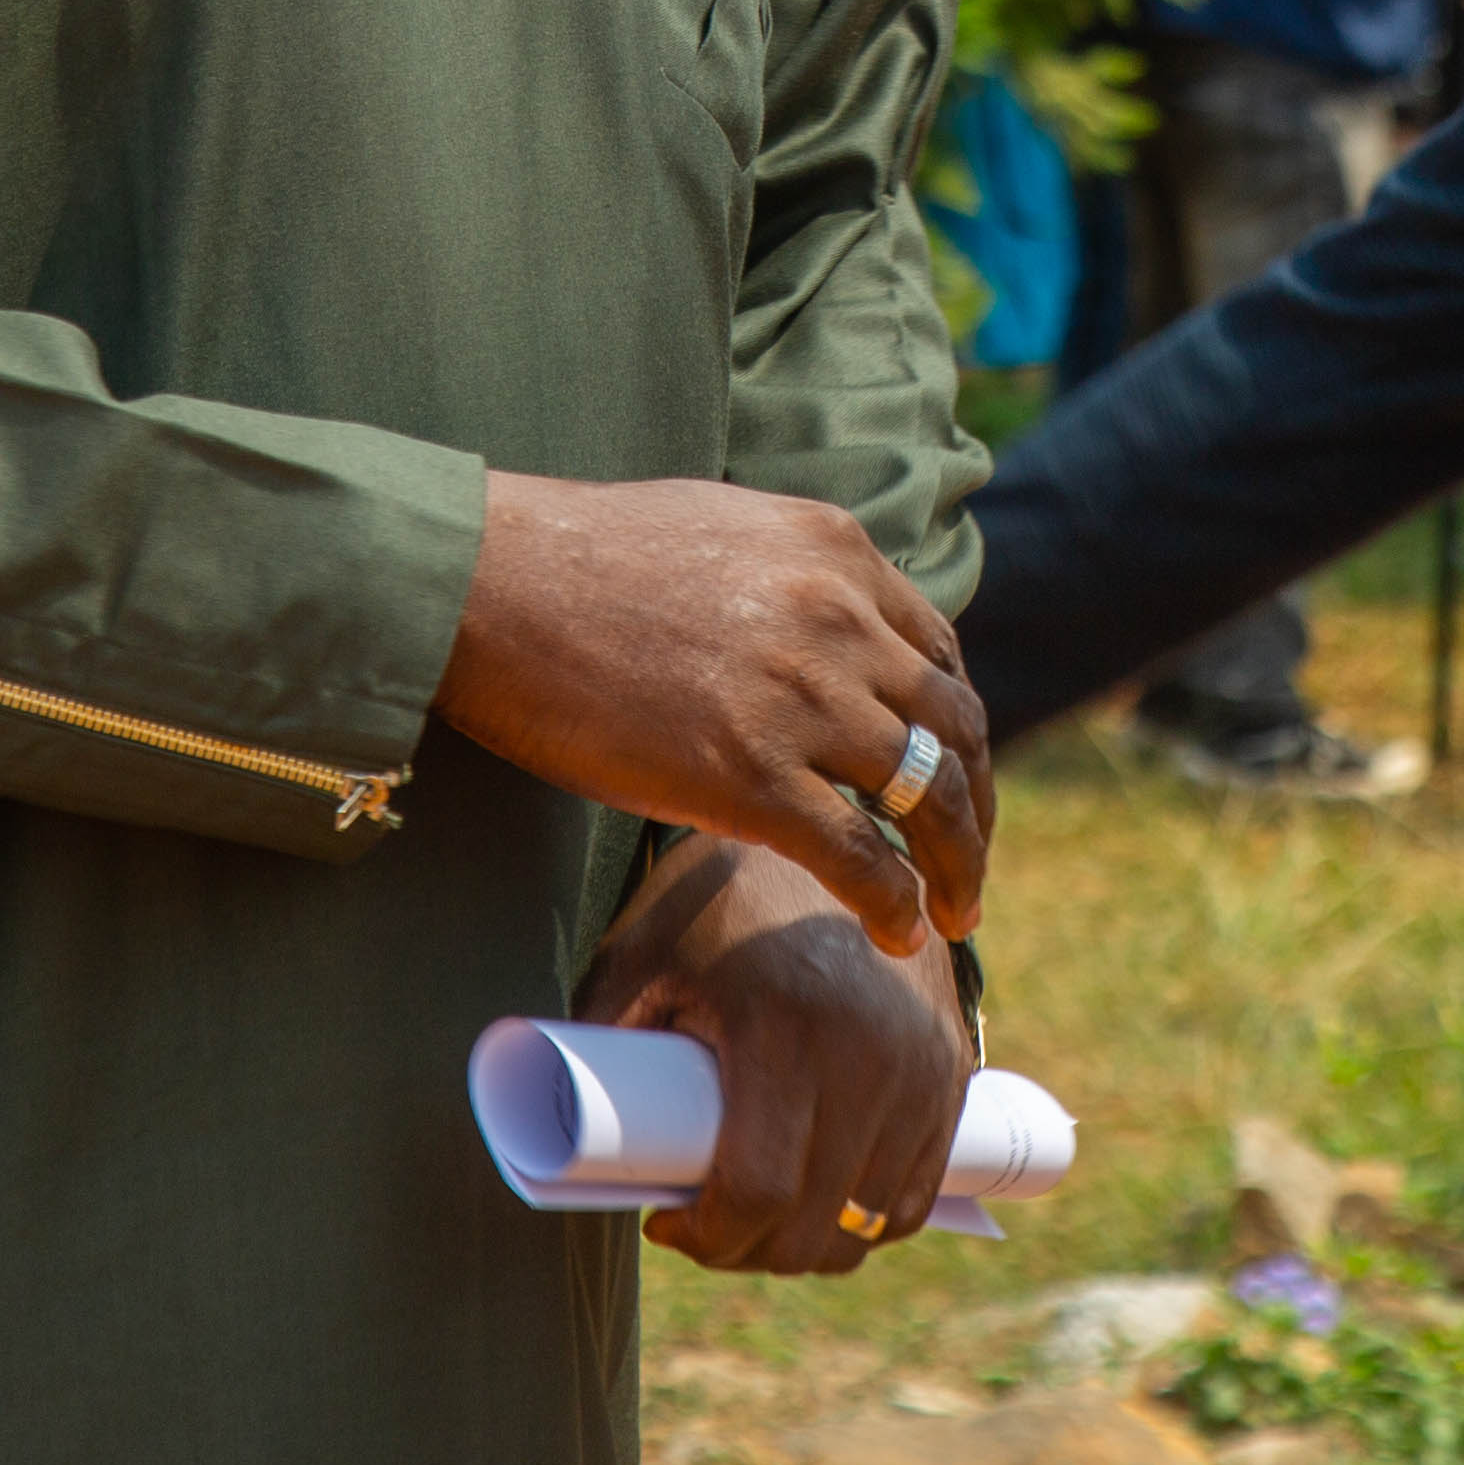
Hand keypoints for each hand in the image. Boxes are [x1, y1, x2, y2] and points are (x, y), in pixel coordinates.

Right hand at [438, 475, 986, 947]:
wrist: (488, 581)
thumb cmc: (573, 558)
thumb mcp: (720, 528)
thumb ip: (785, 575)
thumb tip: (804, 623)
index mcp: (836, 551)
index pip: (939, 651)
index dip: (957, 725)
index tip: (954, 774)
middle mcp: (840, 617)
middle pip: (956, 726)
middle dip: (975, 803)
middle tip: (968, 859)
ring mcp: (802, 697)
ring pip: (927, 796)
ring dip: (955, 865)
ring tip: (956, 913)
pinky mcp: (750, 776)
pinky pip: (860, 858)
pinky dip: (894, 905)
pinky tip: (898, 936)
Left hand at [581, 838, 972, 1275]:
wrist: (830, 828)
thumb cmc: (714, 901)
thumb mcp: (642, 956)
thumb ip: (601, 1038)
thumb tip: (552, 1134)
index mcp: (784, 1026)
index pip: (758, 1190)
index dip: (708, 1238)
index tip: (667, 1224)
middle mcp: (868, 1051)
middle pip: (815, 1225)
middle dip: (750, 1253)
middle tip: (706, 1231)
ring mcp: (922, 1062)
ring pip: (873, 1221)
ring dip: (812, 1246)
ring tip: (761, 1221)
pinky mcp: (953, 1064)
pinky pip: (920, 1189)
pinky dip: (873, 1224)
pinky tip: (827, 1215)